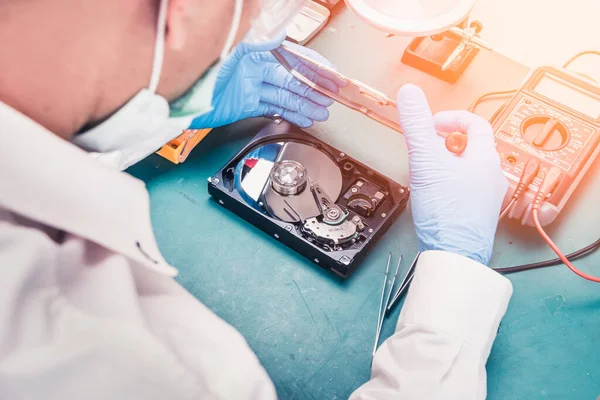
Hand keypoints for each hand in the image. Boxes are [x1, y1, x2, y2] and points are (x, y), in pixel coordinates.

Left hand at [189, 35, 339, 128]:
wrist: (175, 96)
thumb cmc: (197, 65)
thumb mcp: (230, 46)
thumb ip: (257, 40)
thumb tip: (279, 34)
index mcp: (254, 50)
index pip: (291, 56)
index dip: (313, 65)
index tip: (330, 74)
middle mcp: (254, 67)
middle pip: (292, 78)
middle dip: (313, 88)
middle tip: (331, 96)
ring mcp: (250, 87)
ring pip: (285, 96)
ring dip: (305, 104)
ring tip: (322, 111)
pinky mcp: (244, 105)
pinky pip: (272, 108)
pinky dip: (289, 114)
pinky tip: (303, 118)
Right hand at [396, 84, 507, 264]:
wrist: (454, 255)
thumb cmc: (447, 212)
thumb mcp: (426, 160)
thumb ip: (416, 124)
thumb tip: (410, 93)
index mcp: (485, 159)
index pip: (475, 124)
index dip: (451, 118)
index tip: (431, 124)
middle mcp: (492, 177)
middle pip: (470, 147)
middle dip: (444, 143)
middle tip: (425, 149)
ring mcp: (486, 198)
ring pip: (466, 169)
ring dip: (445, 164)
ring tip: (426, 172)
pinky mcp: (476, 216)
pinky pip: (464, 190)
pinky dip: (448, 185)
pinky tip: (433, 196)